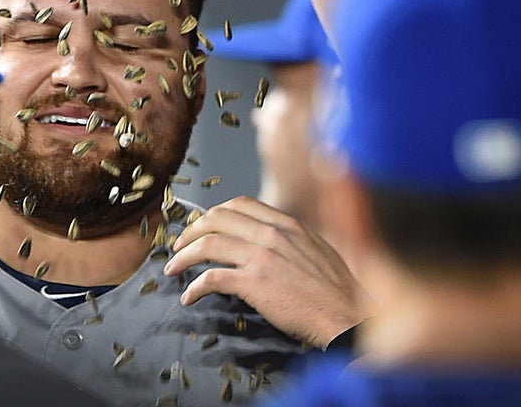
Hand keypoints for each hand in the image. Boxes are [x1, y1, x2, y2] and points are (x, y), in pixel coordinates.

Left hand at [164, 195, 365, 348]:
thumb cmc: (338, 291)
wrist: (347, 317)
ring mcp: (261, 257)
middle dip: (191, 231)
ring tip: (174, 268)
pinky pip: (212, 278)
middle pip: (216, 218)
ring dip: (184, 256)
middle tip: (180, 246)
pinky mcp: (254, 284)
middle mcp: (272, 234)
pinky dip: (194, 287)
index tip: (203, 228)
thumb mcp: (318, 250)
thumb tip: (269, 242)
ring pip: (207, 244)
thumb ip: (291, 240)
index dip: (214, 214)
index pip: (239, 204)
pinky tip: (189, 297)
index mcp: (287, 224)